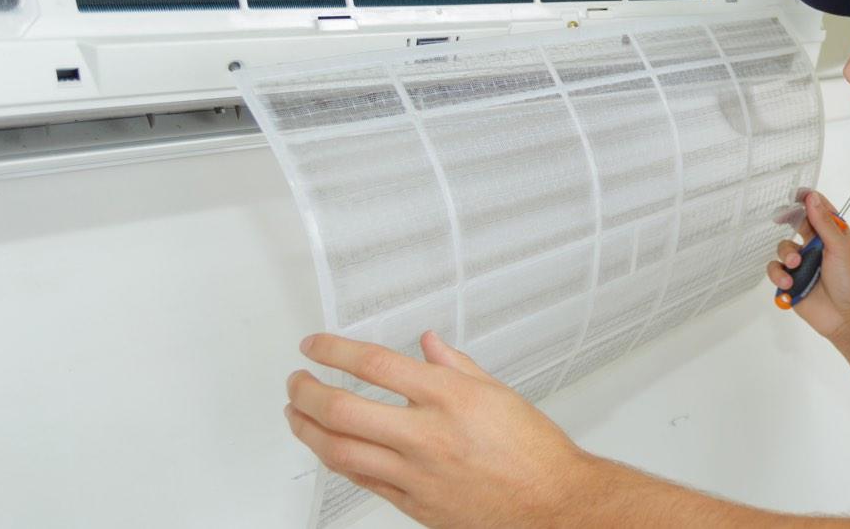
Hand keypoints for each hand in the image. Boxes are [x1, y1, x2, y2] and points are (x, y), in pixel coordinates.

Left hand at [284, 331, 593, 527]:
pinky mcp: (413, 504)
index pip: (374, 364)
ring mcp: (416, 473)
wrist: (553, 502)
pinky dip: (337, 461)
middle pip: (342, 408)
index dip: (333, 350)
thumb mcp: (497, 393)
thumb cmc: (534, 451)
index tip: (316, 345)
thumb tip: (429, 344)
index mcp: (450, 397)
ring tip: (296, 414)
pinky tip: (329, 449)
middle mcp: (428, 434)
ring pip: (340, 450)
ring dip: (307, 429)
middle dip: (306, 390)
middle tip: (296, 379)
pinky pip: (361, 481)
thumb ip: (455, 366)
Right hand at [766, 190, 849, 338]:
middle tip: (781, 217)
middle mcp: (817, 247)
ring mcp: (802, 263)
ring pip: (783, 247)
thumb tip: (812, 199)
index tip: (798, 194)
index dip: (809, 200)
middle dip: (788, 221)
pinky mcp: (790, 280)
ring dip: (786, 254)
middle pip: (797, 225)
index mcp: (834, 236)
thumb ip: (824, 224)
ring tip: (795, 265)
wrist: (844, 318)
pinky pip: (775, 269)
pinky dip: (779, 274)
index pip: (820, 211)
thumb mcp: (841, 248)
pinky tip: (788, 282)